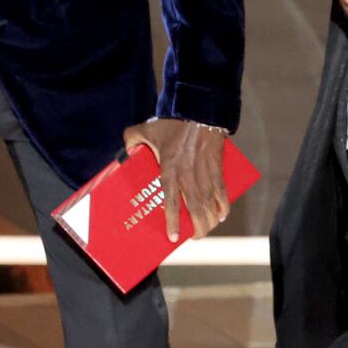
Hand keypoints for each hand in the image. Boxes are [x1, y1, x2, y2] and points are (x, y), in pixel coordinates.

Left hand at [122, 117, 228, 241]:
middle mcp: (188, 176)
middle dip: (197, 227)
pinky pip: (222, 190)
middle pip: (195, 209)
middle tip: (195, 237)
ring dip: (210, 220)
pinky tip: (222, 214)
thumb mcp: (146, 128)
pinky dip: (224, 204)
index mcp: (170, 170)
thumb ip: (131, 138)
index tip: (173, 237)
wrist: (200, 110)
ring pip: (209, 203)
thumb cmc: (172, 122)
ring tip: (207, 229)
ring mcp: (205, 173)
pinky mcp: (217, 168)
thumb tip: (124, 150)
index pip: (171, 202)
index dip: (172, 221)